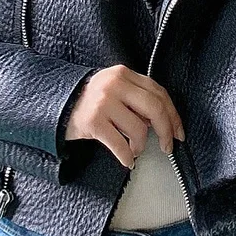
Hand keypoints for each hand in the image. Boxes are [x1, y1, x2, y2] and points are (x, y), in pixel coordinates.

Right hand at [64, 64, 185, 168]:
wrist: (56, 106)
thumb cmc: (90, 101)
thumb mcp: (114, 89)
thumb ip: (136, 97)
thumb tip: (162, 122)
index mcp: (124, 74)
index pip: (158, 92)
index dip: (173, 115)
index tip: (178, 132)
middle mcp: (115, 84)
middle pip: (154, 108)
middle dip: (166, 131)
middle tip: (167, 147)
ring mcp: (103, 102)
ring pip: (138, 129)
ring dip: (141, 146)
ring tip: (135, 150)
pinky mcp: (93, 122)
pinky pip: (120, 144)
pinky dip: (127, 157)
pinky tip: (128, 161)